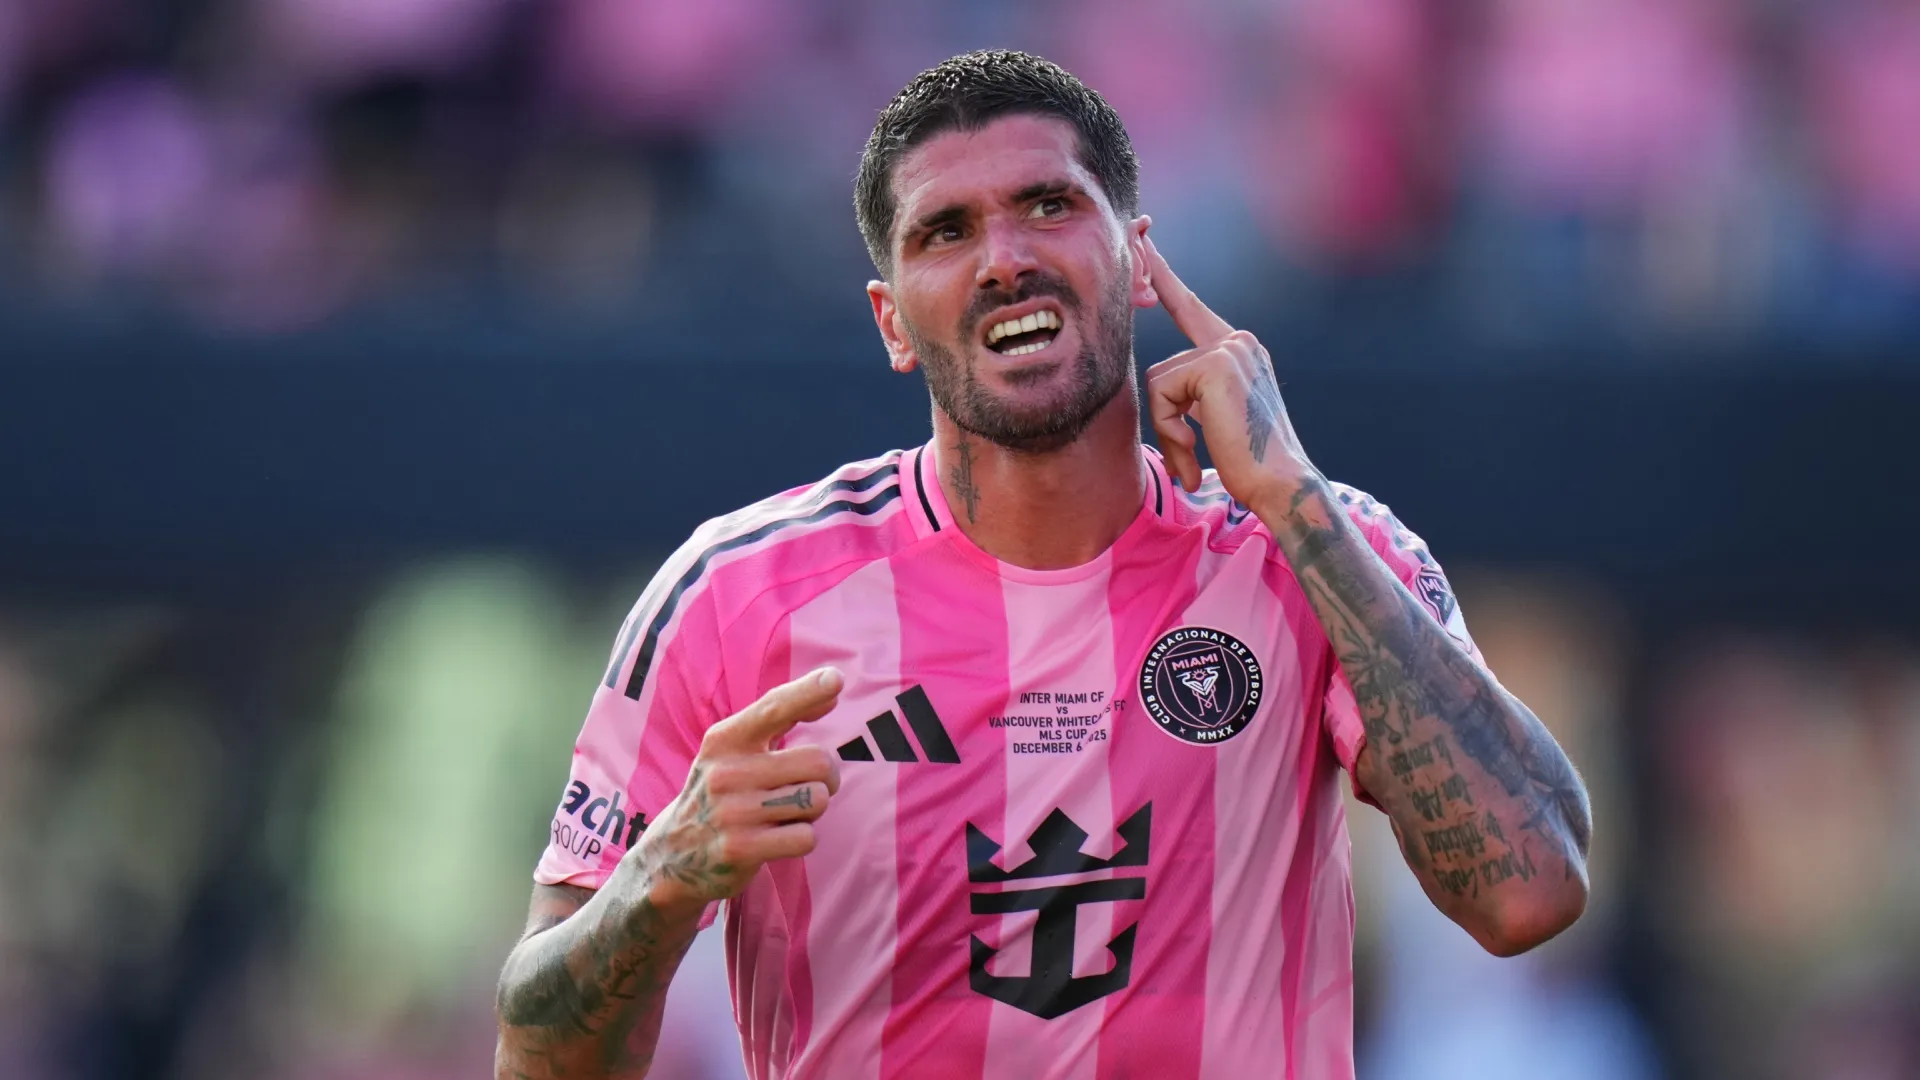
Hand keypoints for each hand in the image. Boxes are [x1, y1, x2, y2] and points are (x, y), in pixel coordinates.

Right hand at [634, 668, 843, 913]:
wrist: (672, 856)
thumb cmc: (720, 793)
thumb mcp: (734, 750)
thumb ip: (780, 717)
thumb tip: (832, 685)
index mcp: (725, 739)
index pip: (773, 708)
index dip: (807, 692)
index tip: (835, 679)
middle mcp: (726, 771)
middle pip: (817, 761)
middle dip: (826, 777)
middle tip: (802, 788)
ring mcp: (732, 812)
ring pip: (817, 799)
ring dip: (813, 810)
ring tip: (784, 814)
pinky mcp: (741, 849)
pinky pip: (806, 837)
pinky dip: (802, 838)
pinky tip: (778, 838)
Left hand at [1142, 237, 1314, 507]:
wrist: (1281, 482)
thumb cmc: (1249, 464)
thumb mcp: (1216, 419)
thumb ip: (1192, 394)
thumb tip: (1158, 388)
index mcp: (1240, 351)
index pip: (1190, 308)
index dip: (1159, 274)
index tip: (1140, 238)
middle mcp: (1238, 342)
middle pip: (1162, 366)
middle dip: (1163, 415)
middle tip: (1185, 447)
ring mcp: (1229, 348)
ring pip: (1160, 384)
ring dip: (1169, 428)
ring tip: (1196, 455)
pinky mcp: (1216, 364)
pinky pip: (1163, 393)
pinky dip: (1172, 428)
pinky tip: (1199, 449)